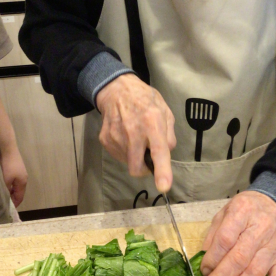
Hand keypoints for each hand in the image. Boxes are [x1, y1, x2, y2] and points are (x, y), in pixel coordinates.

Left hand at [0, 147, 27, 207]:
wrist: (8, 148)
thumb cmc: (8, 165)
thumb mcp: (6, 180)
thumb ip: (6, 190)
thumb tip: (5, 197)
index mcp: (23, 183)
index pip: (20, 198)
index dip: (14, 204)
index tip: (7, 209)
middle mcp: (23, 178)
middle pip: (18, 192)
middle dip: (11, 197)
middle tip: (2, 201)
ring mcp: (20, 172)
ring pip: (15, 185)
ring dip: (9, 190)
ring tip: (0, 193)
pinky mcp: (16, 167)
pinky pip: (12, 179)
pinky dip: (8, 183)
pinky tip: (1, 182)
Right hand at [95, 74, 175, 192]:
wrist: (117, 90)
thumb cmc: (145, 100)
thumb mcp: (165, 111)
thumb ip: (169, 134)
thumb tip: (167, 153)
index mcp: (152, 122)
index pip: (158, 150)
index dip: (162, 170)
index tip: (163, 186)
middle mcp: (133, 131)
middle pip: (136, 168)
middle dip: (144, 169)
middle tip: (147, 156)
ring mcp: (116, 136)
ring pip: (127, 163)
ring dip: (134, 156)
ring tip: (135, 137)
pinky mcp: (105, 139)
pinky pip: (118, 156)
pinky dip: (125, 151)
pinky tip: (125, 136)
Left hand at [200, 191, 275, 275]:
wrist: (275, 204)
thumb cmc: (246, 210)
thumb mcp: (225, 211)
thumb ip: (214, 233)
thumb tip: (203, 258)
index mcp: (243, 212)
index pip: (226, 238)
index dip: (213, 257)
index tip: (203, 270)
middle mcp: (260, 229)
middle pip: (240, 258)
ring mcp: (272, 247)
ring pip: (255, 272)